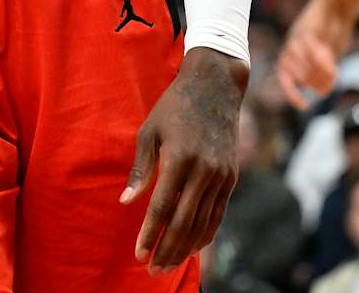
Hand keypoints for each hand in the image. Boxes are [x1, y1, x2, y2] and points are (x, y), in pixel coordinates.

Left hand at [122, 48, 245, 274]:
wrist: (215, 88)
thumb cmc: (173, 107)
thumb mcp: (149, 131)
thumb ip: (140, 168)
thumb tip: (126, 202)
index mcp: (180, 158)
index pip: (162, 207)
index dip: (150, 234)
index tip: (139, 253)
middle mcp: (204, 171)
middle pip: (184, 222)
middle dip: (167, 249)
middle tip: (152, 269)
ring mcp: (221, 176)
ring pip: (203, 222)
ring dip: (185, 248)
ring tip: (168, 265)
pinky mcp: (231, 177)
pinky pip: (218, 214)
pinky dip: (205, 234)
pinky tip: (192, 249)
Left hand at [276, 11, 338, 110]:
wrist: (335, 2)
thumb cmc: (333, 27)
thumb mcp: (328, 51)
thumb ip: (323, 69)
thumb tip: (323, 90)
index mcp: (292, 50)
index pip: (285, 75)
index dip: (291, 92)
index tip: (302, 106)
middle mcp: (291, 44)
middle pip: (295, 73)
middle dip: (313, 82)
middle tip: (329, 83)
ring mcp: (298, 36)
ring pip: (300, 63)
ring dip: (318, 73)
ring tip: (333, 72)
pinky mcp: (307, 28)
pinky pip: (309, 48)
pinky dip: (320, 60)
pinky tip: (333, 64)